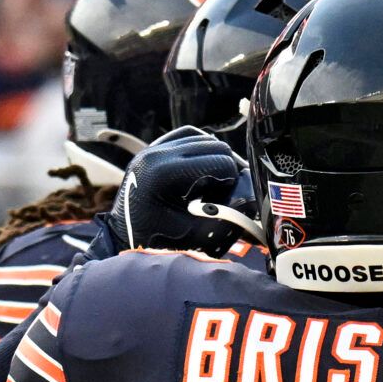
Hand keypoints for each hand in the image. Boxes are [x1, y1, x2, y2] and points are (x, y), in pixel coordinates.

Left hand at [108, 127, 261, 254]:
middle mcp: (155, 154)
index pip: (223, 162)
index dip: (233, 185)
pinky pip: (188, 136)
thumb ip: (233, 212)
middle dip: (226, 172)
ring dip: (215, 161)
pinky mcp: (153, 149)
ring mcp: (151, 149)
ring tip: (210, 187)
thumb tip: (253, 186)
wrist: (129, 243)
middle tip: (221, 198)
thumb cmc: (164, 245)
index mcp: (163, 172)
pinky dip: (201, 152)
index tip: (224, 206)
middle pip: (215, 146)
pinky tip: (202, 173)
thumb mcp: (203, 235)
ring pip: (203, 138)